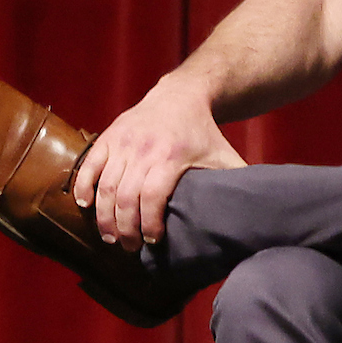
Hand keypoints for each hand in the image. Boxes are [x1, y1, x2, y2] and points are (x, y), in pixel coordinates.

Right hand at [67, 79, 246, 249]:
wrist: (180, 95)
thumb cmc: (204, 133)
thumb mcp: (224, 156)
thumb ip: (237, 183)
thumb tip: (257, 213)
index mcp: (171, 157)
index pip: (152, 197)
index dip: (149, 223)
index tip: (153, 241)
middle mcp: (143, 150)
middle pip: (125, 197)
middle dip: (125, 228)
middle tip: (129, 247)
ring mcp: (123, 142)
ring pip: (106, 186)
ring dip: (105, 216)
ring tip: (110, 236)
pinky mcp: (109, 137)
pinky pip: (90, 165)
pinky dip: (84, 186)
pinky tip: (85, 205)